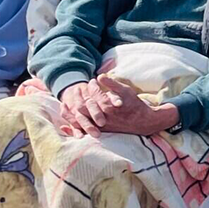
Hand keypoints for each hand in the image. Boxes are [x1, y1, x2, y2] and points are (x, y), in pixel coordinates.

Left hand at [60, 76, 176, 136]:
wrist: (143, 122)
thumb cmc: (135, 105)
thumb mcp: (125, 91)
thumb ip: (112, 84)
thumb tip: (99, 77)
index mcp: (107, 105)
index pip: (93, 94)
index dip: (91, 86)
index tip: (92, 81)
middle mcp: (102, 116)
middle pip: (83, 106)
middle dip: (78, 98)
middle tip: (76, 90)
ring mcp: (101, 125)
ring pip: (81, 119)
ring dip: (72, 112)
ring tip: (65, 105)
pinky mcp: (102, 131)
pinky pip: (85, 129)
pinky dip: (75, 126)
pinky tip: (67, 123)